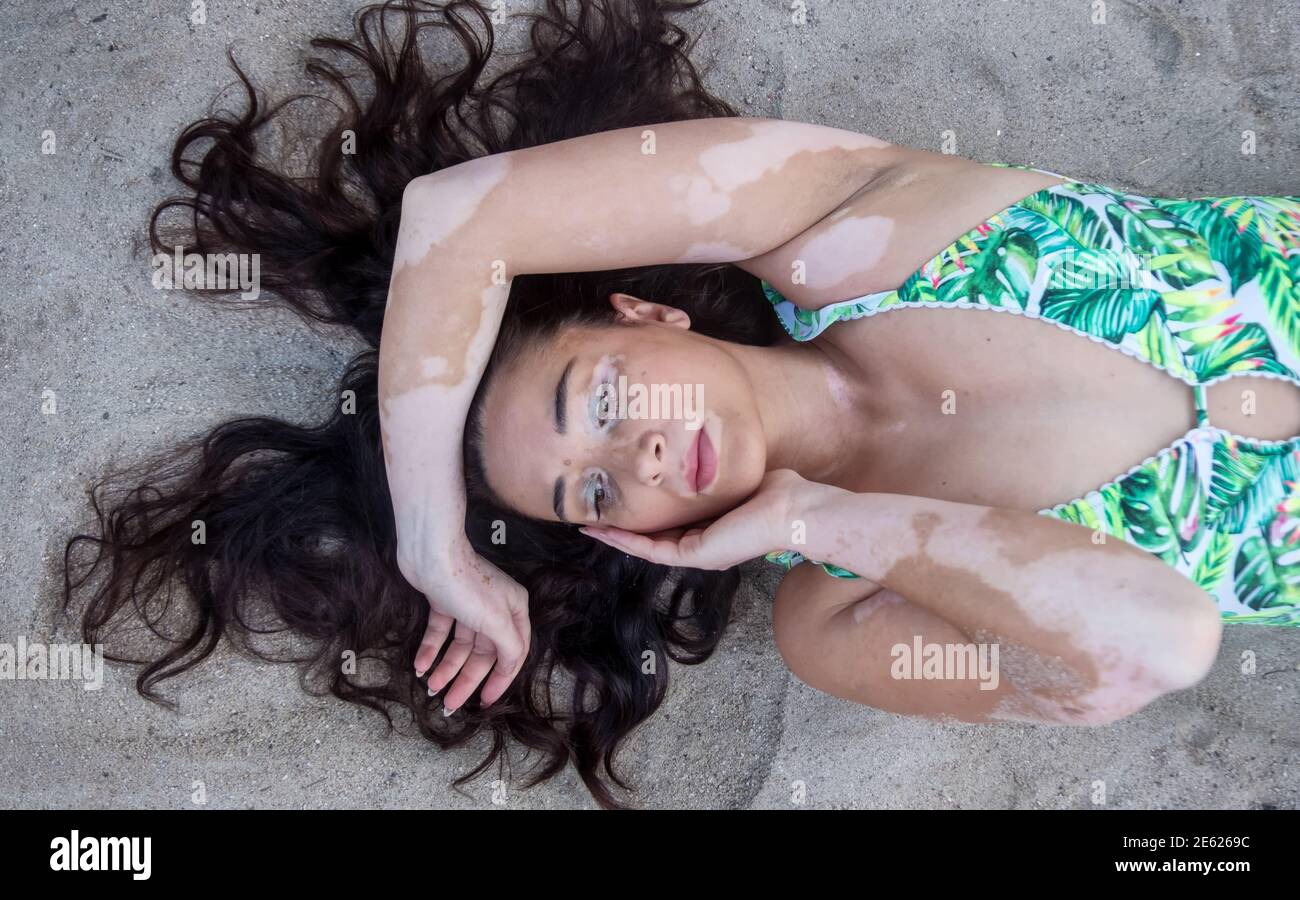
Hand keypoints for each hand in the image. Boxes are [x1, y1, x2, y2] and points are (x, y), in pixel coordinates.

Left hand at [397, 537, 529, 713]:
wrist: (431, 552)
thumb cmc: (467, 584)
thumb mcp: (496, 621)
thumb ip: (510, 647)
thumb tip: (512, 666)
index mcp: (514, 612)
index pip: (512, 655)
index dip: (499, 681)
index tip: (486, 704)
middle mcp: (494, 609)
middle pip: (482, 654)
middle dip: (466, 680)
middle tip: (450, 705)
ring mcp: (468, 605)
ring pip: (459, 646)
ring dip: (446, 668)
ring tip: (432, 688)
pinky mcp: (444, 601)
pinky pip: (440, 633)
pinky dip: (430, 650)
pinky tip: (420, 667)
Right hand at [579, 469, 814, 569]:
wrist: (791, 509)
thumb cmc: (775, 492)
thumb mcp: (737, 477)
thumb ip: (716, 473)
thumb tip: (701, 452)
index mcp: (713, 529)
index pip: (670, 523)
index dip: (643, 513)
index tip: (621, 499)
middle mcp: (702, 545)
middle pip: (652, 537)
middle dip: (622, 527)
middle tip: (593, 516)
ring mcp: (697, 552)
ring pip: (646, 545)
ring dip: (616, 536)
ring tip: (588, 526)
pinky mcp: (694, 554)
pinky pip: (651, 549)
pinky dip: (626, 540)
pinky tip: (605, 530)